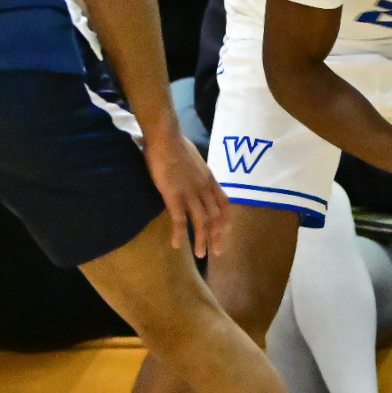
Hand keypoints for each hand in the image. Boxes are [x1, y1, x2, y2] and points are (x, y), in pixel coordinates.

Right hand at [141, 124, 229, 257]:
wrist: (165, 137)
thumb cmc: (176, 144)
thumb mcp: (194, 158)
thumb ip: (197, 171)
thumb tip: (194, 174)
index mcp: (209, 179)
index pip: (224, 203)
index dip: (226, 218)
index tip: (226, 231)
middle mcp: (204, 188)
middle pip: (215, 217)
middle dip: (216, 236)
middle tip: (217, 252)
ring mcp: (191, 193)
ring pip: (201, 222)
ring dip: (202, 240)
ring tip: (200, 255)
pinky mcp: (174, 196)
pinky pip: (179, 220)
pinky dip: (180, 234)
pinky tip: (177, 245)